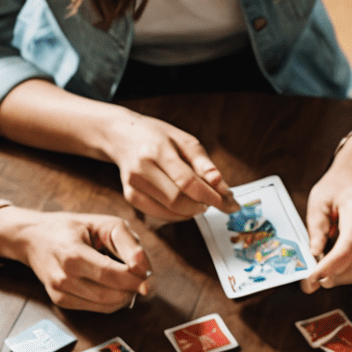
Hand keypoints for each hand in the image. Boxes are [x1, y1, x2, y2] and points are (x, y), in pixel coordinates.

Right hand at [0, 205, 152, 312]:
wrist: (33, 237)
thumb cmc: (73, 228)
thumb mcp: (104, 224)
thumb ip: (128, 244)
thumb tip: (144, 269)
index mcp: (72, 253)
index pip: (111, 274)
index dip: (134, 280)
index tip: (148, 279)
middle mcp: (63, 276)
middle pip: (110, 295)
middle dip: (131, 289)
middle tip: (137, 277)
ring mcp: (59, 292)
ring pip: (106, 306)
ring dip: (123, 297)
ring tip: (123, 279)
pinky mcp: (60, 301)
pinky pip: (97, 309)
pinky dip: (110, 301)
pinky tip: (108, 285)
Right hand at [100, 108, 238, 220]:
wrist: (123, 135)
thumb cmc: (158, 137)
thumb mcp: (185, 141)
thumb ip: (205, 165)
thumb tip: (223, 188)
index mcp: (157, 150)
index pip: (188, 182)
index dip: (211, 196)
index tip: (229, 203)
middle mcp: (141, 168)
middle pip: (179, 200)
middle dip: (202, 205)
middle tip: (214, 201)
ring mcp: (133, 184)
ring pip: (170, 211)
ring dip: (192, 212)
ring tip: (200, 201)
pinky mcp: (130, 196)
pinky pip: (160, 215)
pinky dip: (178, 216)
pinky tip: (185, 207)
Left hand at [302, 134, 351, 290]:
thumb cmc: (339, 185)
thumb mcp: (318, 200)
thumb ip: (316, 230)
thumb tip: (313, 256)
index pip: (347, 247)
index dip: (330, 267)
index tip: (313, 277)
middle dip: (334, 277)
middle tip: (313, 281)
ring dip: (344, 278)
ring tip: (325, 276)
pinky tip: (342, 272)